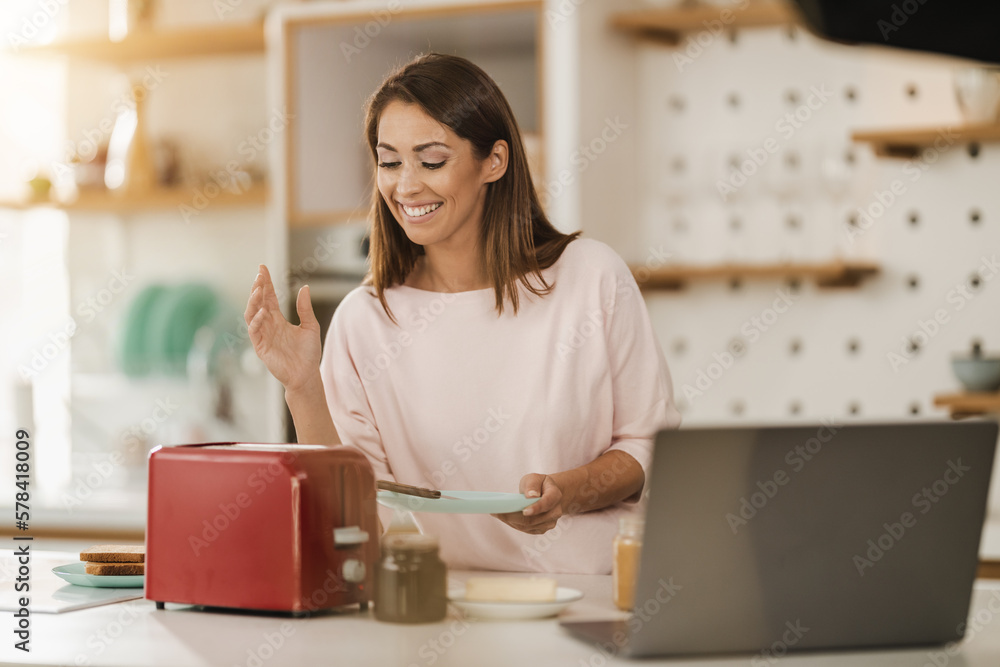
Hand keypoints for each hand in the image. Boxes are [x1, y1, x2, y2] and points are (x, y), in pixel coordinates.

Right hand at [244, 264, 321, 391]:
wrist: (306, 375)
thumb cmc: (309, 353)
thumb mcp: (310, 326)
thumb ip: (305, 308)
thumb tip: (304, 287)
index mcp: (278, 319)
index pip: (269, 297)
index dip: (266, 283)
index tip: (262, 268)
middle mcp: (268, 325)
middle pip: (259, 302)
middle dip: (258, 287)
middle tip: (259, 274)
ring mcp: (263, 335)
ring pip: (251, 314)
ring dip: (253, 301)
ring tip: (258, 289)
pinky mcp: (260, 346)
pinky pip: (254, 331)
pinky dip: (256, 320)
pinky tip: (263, 311)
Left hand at [493, 473, 563, 534]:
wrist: (546, 494)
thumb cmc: (539, 485)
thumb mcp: (535, 478)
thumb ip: (532, 485)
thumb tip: (531, 496)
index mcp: (555, 495)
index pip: (547, 503)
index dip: (535, 508)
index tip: (524, 510)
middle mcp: (555, 511)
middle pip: (534, 519)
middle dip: (513, 516)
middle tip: (497, 511)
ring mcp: (549, 522)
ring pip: (528, 526)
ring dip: (510, 521)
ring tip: (497, 513)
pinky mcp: (541, 529)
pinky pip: (526, 530)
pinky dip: (513, 524)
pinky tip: (504, 518)